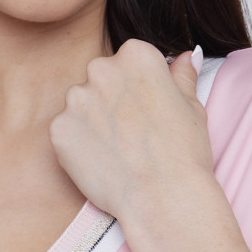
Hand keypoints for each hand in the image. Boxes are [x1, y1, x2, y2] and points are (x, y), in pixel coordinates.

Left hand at [48, 39, 213, 220]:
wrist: (162, 197)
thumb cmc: (184, 153)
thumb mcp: (193, 106)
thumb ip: (182, 76)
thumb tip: (187, 57)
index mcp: (136, 55)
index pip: (129, 61)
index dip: (139, 89)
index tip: (147, 110)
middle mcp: (101, 69)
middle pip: (101, 78)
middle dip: (112, 100)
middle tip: (132, 133)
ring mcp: (76, 99)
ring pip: (81, 104)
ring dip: (93, 121)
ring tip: (117, 150)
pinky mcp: (58, 129)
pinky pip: (66, 132)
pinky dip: (79, 145)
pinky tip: (102, 161)